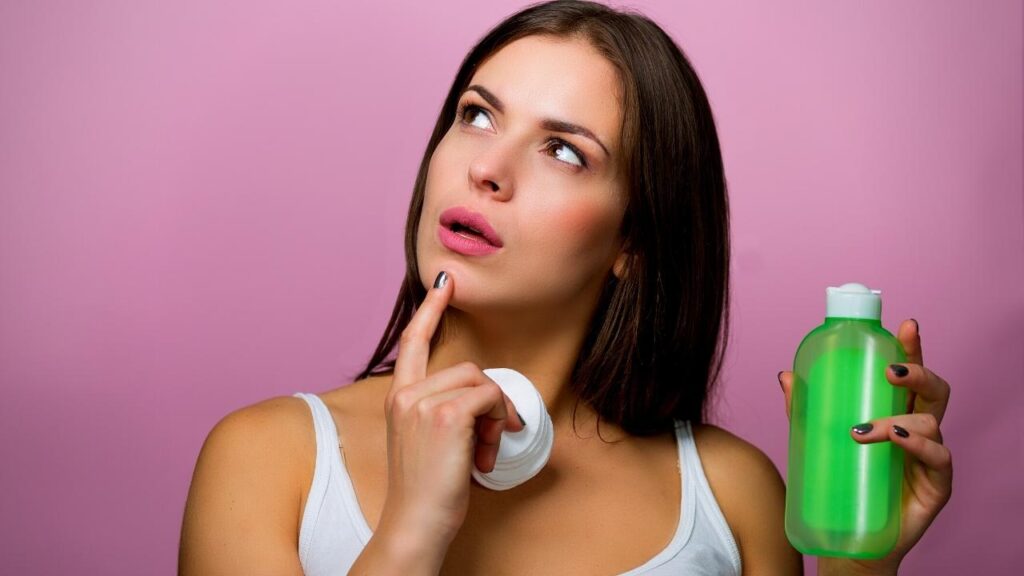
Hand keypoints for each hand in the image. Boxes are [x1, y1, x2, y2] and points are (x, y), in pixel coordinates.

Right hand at [376, 270, 524, 550]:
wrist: (415, 524)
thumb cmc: (427, 492)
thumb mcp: (429, 442)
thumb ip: (444, 412)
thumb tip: (486, 398)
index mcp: (399, 398)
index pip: (413, 341)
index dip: (431, 309)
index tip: (446, 282)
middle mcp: (406, 394)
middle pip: (467, 368)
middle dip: (488, 403)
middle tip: (485, 443)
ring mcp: (422, 402)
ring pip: (481, 382)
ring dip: (495, 417)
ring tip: (482, 453)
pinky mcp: (446, 414)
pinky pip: (491, 398)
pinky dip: (499, 424)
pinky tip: (484, 456)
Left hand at [779, 319, 952, 574]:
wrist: (847, 538)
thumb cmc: (838, 480)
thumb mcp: (816, 438)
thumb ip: (804, 408)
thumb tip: (786, 375)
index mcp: (894, 409)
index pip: (907, 372)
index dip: (911, 347)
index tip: (906, 325)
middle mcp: (917, 427)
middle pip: (932, 389)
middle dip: (917, 371)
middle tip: (890, 369)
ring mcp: (929, 455)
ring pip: (931, 421)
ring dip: (898, 418)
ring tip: (864, 429)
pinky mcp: (936, 484)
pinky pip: (940, 458)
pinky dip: (920, 445)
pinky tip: (898, 440)